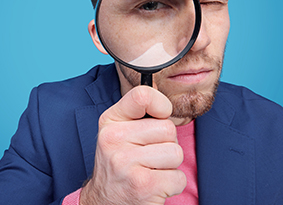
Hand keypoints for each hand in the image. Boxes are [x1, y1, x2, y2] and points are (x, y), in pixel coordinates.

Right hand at [80, 85, 185, 204]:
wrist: (104, 202)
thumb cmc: (120, 164)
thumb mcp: (119, 133)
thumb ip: (138, 113)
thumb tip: (160, 90)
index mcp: (110, 121)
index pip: (142, 95)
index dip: (161, 104)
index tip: (160, 115)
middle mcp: (113, 139)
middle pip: (168, 128)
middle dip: (167, 144)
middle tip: (149, 156)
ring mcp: (126, 162)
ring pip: (176, 152)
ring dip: (170, 166)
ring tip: (150, 171)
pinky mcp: (142, 185)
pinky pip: (178, 177)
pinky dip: (172, 184)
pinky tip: (154, 186)